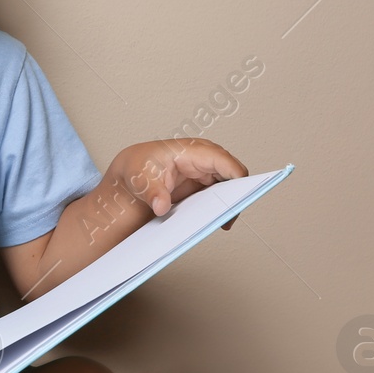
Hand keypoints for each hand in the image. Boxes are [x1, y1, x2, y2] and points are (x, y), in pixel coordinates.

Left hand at [109, 138, 248, 229]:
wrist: (132, 175)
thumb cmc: (137, 168)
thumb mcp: (139, 179)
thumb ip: (151, 192)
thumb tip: (161, 206)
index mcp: (190, 150)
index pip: (222, 159)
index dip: (235, 175)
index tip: (241, 194)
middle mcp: (203, 158)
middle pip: (232, 173)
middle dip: (237, 192)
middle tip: (231, 215)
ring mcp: (205, 171)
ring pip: (230, 184)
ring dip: (230, 201)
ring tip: (224, 222)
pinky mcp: (204, 183)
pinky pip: (221, 193)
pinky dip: (222, 206)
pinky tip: (218, 221)